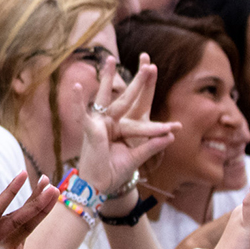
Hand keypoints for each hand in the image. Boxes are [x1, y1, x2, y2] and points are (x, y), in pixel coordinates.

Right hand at [76, 54, 178, 189]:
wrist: (99, 188)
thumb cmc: (114, 174)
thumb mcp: (136, 158)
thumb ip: (151, 146)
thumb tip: (172, 135)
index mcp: (124, 127)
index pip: (140, 107)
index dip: (150, 96)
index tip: (160, 80)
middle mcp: (111, 122)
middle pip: (126, 97)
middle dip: (138, 81)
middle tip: (149, 63)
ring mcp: (99, 123)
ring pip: (104, 97)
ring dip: (106, 78)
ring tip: (109, 60)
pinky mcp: (89, 130)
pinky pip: (81, 113)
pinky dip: (78, 101)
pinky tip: (77, 87)